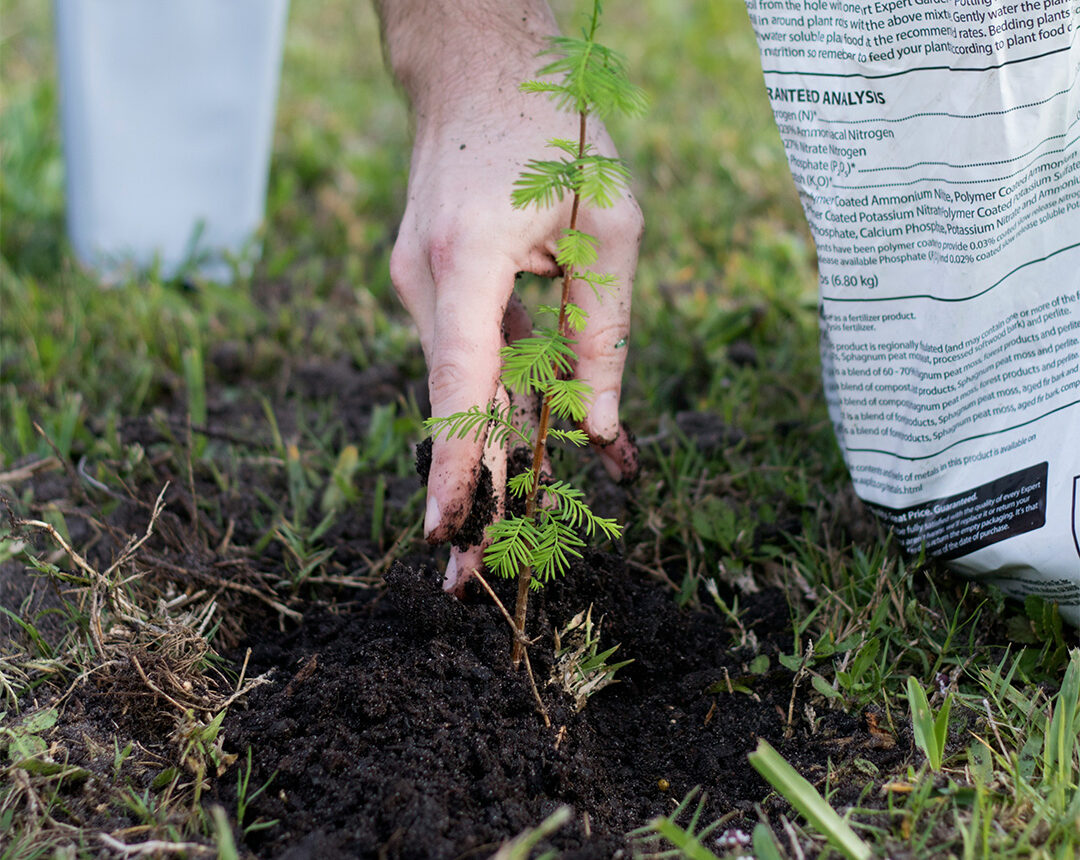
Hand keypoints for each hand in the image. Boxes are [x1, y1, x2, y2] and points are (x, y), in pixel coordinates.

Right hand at [379, 0, 641, 591]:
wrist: (475, 67)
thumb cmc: (553, 131)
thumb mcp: (611, 225)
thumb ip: (605, 332)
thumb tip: (600, 430)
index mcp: (466, 258)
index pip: (458, 379)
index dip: (455, 462)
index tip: (448, 531)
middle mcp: (424, 280)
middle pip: (451, 405)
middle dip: (464, 493)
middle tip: (465, 581)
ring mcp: (416, 285)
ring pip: (461, 388)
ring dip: (493, 451)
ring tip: (512, 531)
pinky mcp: (428, 287)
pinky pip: (465, 357)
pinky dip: (496, 402)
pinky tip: (530, 442)